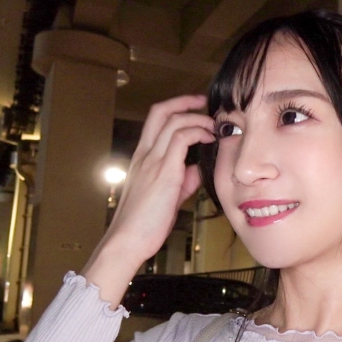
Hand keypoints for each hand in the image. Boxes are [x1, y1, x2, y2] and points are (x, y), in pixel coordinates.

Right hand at [82, 95, 214, 305]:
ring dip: (197, 118)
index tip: (197, 108)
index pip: (156, 120)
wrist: (127, 241)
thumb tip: (196, 169)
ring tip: (214, 125)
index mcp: (143, 158)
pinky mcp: (163, 172)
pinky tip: (209, 139)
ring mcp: (152, 161)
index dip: (177, 108)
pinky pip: (180, 139)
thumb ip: (183, 179)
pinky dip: (197, 133)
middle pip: (160, 111)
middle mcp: (145, 154)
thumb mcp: (168, 195)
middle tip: (207, 102)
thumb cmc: (145, 223)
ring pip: (173, 121)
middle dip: (186, 101)